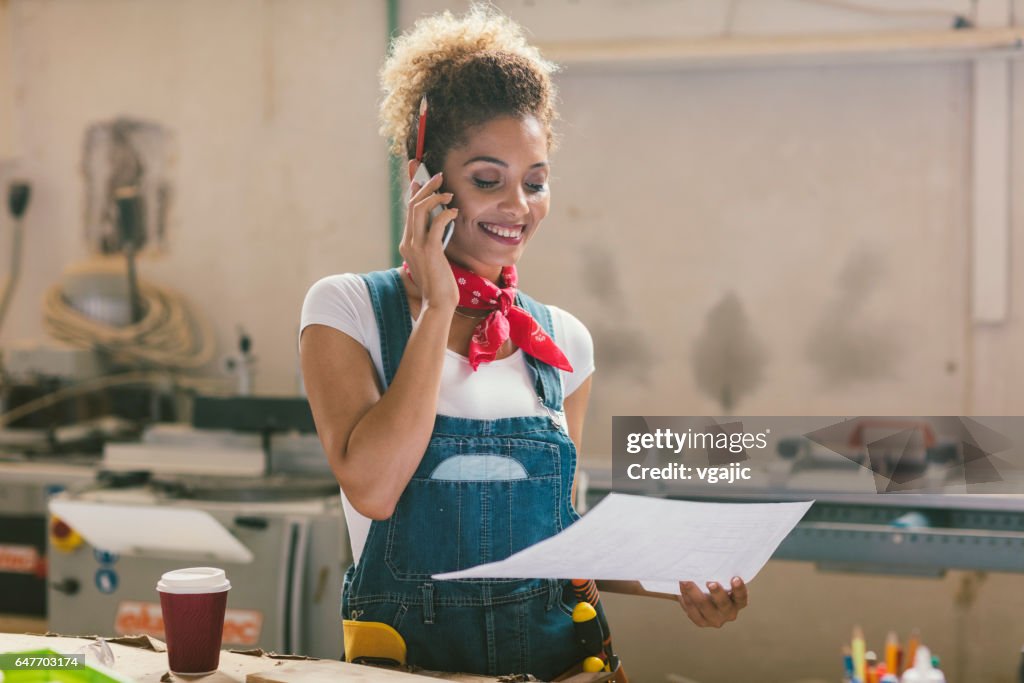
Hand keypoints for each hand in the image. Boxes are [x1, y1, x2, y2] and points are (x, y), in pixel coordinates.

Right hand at [401, 165, 458, 311]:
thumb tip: (440, 224)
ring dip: (435, 196)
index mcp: (406, 243)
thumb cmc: (439, 284)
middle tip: (438, 177)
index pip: (408, 212)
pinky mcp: (430, 250)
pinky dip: (446, 213)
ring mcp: (416, 246)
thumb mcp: (432, 259)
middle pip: (412, 205)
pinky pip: (436, 223)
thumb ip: (432, 242)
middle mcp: (408, 242)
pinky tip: (454, 212)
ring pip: (420, 209)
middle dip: (425, 187)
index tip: (421, 179)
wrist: (438, 303)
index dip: (415, 192)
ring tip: (448, 193)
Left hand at [676, 577, 747, 627]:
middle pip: (723, 604)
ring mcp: (715, 619)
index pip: (741, 597)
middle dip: (716, 593)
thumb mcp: (721, 578)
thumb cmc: (715, 581)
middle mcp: (729, 613)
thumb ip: (720, 571)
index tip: (735, 578)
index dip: (739, 589)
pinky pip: (692, 610)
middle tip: (710, 582)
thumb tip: (713, 553)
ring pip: (704, 606)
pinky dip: (685, 597)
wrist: (702, 594)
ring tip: (686, 580)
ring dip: (694, 592)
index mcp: (738, 602)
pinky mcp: (701, 622)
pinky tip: (681, 587)